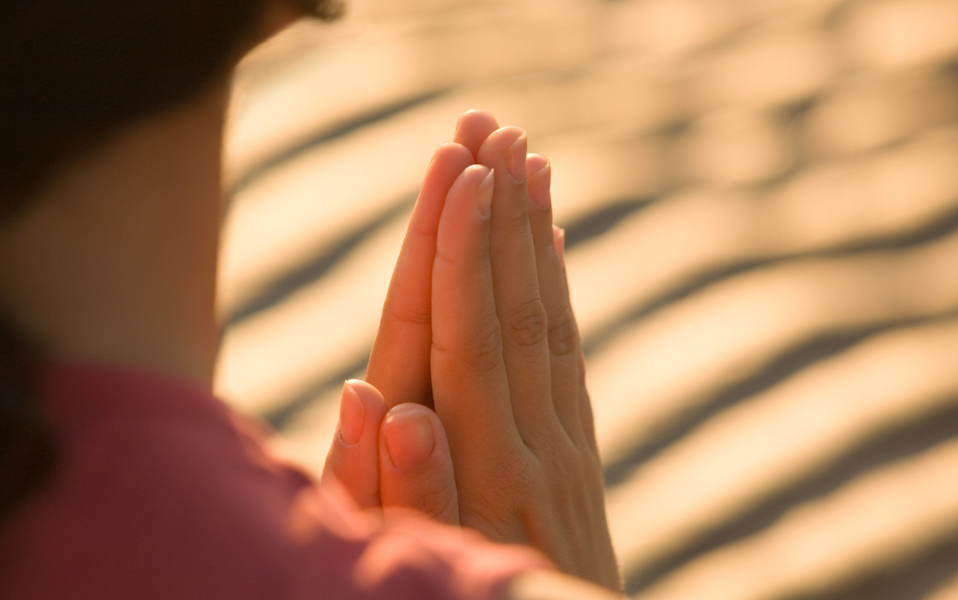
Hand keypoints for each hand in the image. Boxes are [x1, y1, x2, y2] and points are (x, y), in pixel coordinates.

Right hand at [322, 111, 619, 590]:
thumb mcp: (418, 568)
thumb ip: (396, 491)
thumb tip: (378, 398)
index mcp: (481, 468)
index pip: (465, 340)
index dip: (460, 256)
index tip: (461, 175)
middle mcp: (531, 445)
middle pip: (513, 311)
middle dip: (499, 216)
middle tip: (492, 129)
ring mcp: (564, 446)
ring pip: (549, 322)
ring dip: (536, 235)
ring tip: (527, 157)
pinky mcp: (579, 452)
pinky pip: (569, 354)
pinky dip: (559, 288)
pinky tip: (552, 241)